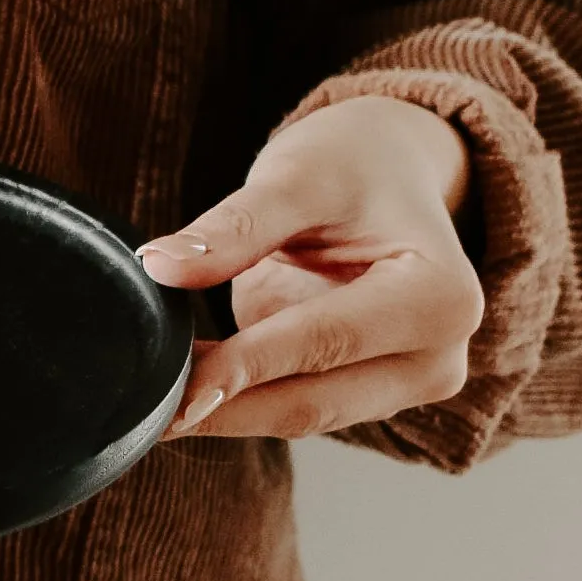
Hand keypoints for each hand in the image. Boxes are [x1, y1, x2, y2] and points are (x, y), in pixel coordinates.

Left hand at [139, 95, 483, 440]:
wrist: (389, 172)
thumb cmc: (352, 166)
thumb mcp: (297, 177)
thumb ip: (234, 227)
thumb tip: (159, 267)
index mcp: (440, 299)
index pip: (324, 343)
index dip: (243, 369)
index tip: (176, 390)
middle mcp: (436, 358)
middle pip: (312, 401)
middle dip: (223, 407)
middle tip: (140, 410)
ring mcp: (401, 384)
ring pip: (296, 415)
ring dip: (221, 411)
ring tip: (147, 400)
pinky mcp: (360, 392)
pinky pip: (288, 405)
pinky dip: (233, 400)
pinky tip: (178, 389)